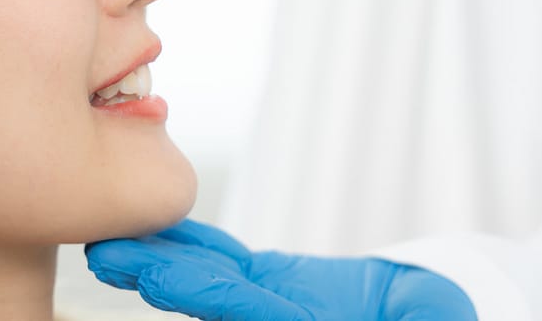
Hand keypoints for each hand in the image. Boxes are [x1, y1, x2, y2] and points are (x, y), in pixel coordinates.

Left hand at [86, 219, 477, 320]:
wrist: (416, 318)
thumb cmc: (431, 319)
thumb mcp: (434, 317)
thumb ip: (425, 318)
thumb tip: (433, 319)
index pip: (248, 312)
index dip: (205, 294)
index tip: (158, 278)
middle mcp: (274, 319)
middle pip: (209, 299)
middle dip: (159, 277)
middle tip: (108, 256)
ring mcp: (264, 300)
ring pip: (205, 275)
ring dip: (157, 257)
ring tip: (109, 242)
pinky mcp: (264, 281)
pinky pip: (221, 260)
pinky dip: (189, 243)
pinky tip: (157, 230)